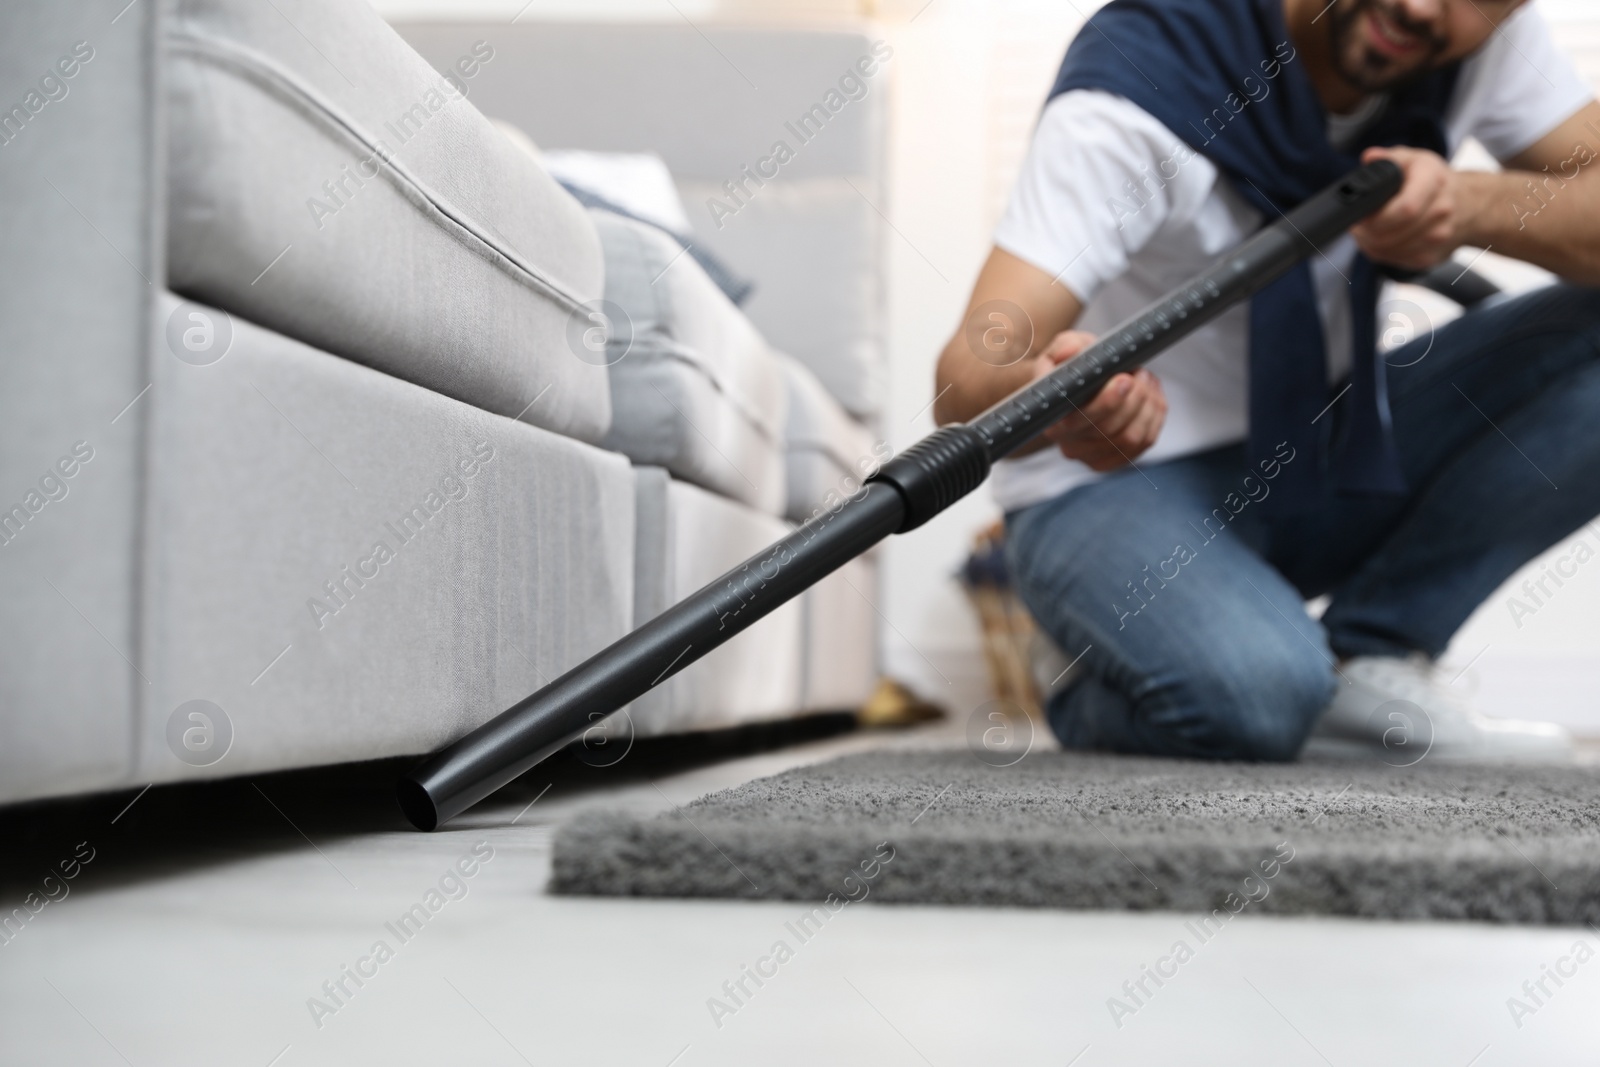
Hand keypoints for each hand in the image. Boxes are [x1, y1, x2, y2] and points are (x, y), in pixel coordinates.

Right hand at [1031, 330, 1165, 470]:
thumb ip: (1064, 347)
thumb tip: (1069, 352)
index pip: (1076, 422)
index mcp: (1052, 420)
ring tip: (1145, 380)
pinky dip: (1155, 417)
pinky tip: (1151, 397)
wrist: (1077, 387)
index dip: (1105, 403)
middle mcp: (1070, 445)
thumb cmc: (1070, 366)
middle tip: (1139, 373)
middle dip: (1133, 398)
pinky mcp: (1116, 460)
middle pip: (1109, 430)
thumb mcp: (1064, 348)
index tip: (1124, 379)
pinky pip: (1144, 442)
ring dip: (1147, 406)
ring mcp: (1093, 457)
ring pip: (1131, 438)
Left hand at [1350, 146, 1464, 270]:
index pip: (1405, 209)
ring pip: (1389, 250)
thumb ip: (1389, 158)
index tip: (1361, 213)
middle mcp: (1441, 210)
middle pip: (1391, 234)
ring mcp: (1438, 237)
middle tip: (1357, 224)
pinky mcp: (1431, 257)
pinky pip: (1395, 261)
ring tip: (1366, 230)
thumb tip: (1369, 158)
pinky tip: (1380, 239)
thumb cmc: (1434, 179)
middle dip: (1366, 231)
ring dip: (1370, 243)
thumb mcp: (1414, 159)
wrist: (1469, 204)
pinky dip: (1381, 252)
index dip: (1376, 216)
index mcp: (1434, 181)